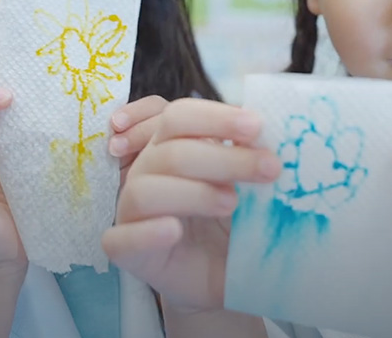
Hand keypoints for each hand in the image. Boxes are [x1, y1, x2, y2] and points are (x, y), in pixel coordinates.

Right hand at [102, 99, 279, 312]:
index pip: (179, 117)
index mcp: (170, 145)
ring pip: (145, 190)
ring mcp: (131, 210)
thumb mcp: (246, 186)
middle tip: (270, 168)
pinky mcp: (124, 249)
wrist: (223, 273)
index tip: (257, 126)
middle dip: (223, 158)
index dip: (216, 118)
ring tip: (232, 203)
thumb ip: (247, 157)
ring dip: (193, 193)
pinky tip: (174, 230)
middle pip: (170, 152)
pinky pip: (122, 239)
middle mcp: (146, 172)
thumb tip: (265, 135)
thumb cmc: (231, 223)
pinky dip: (147, 232)